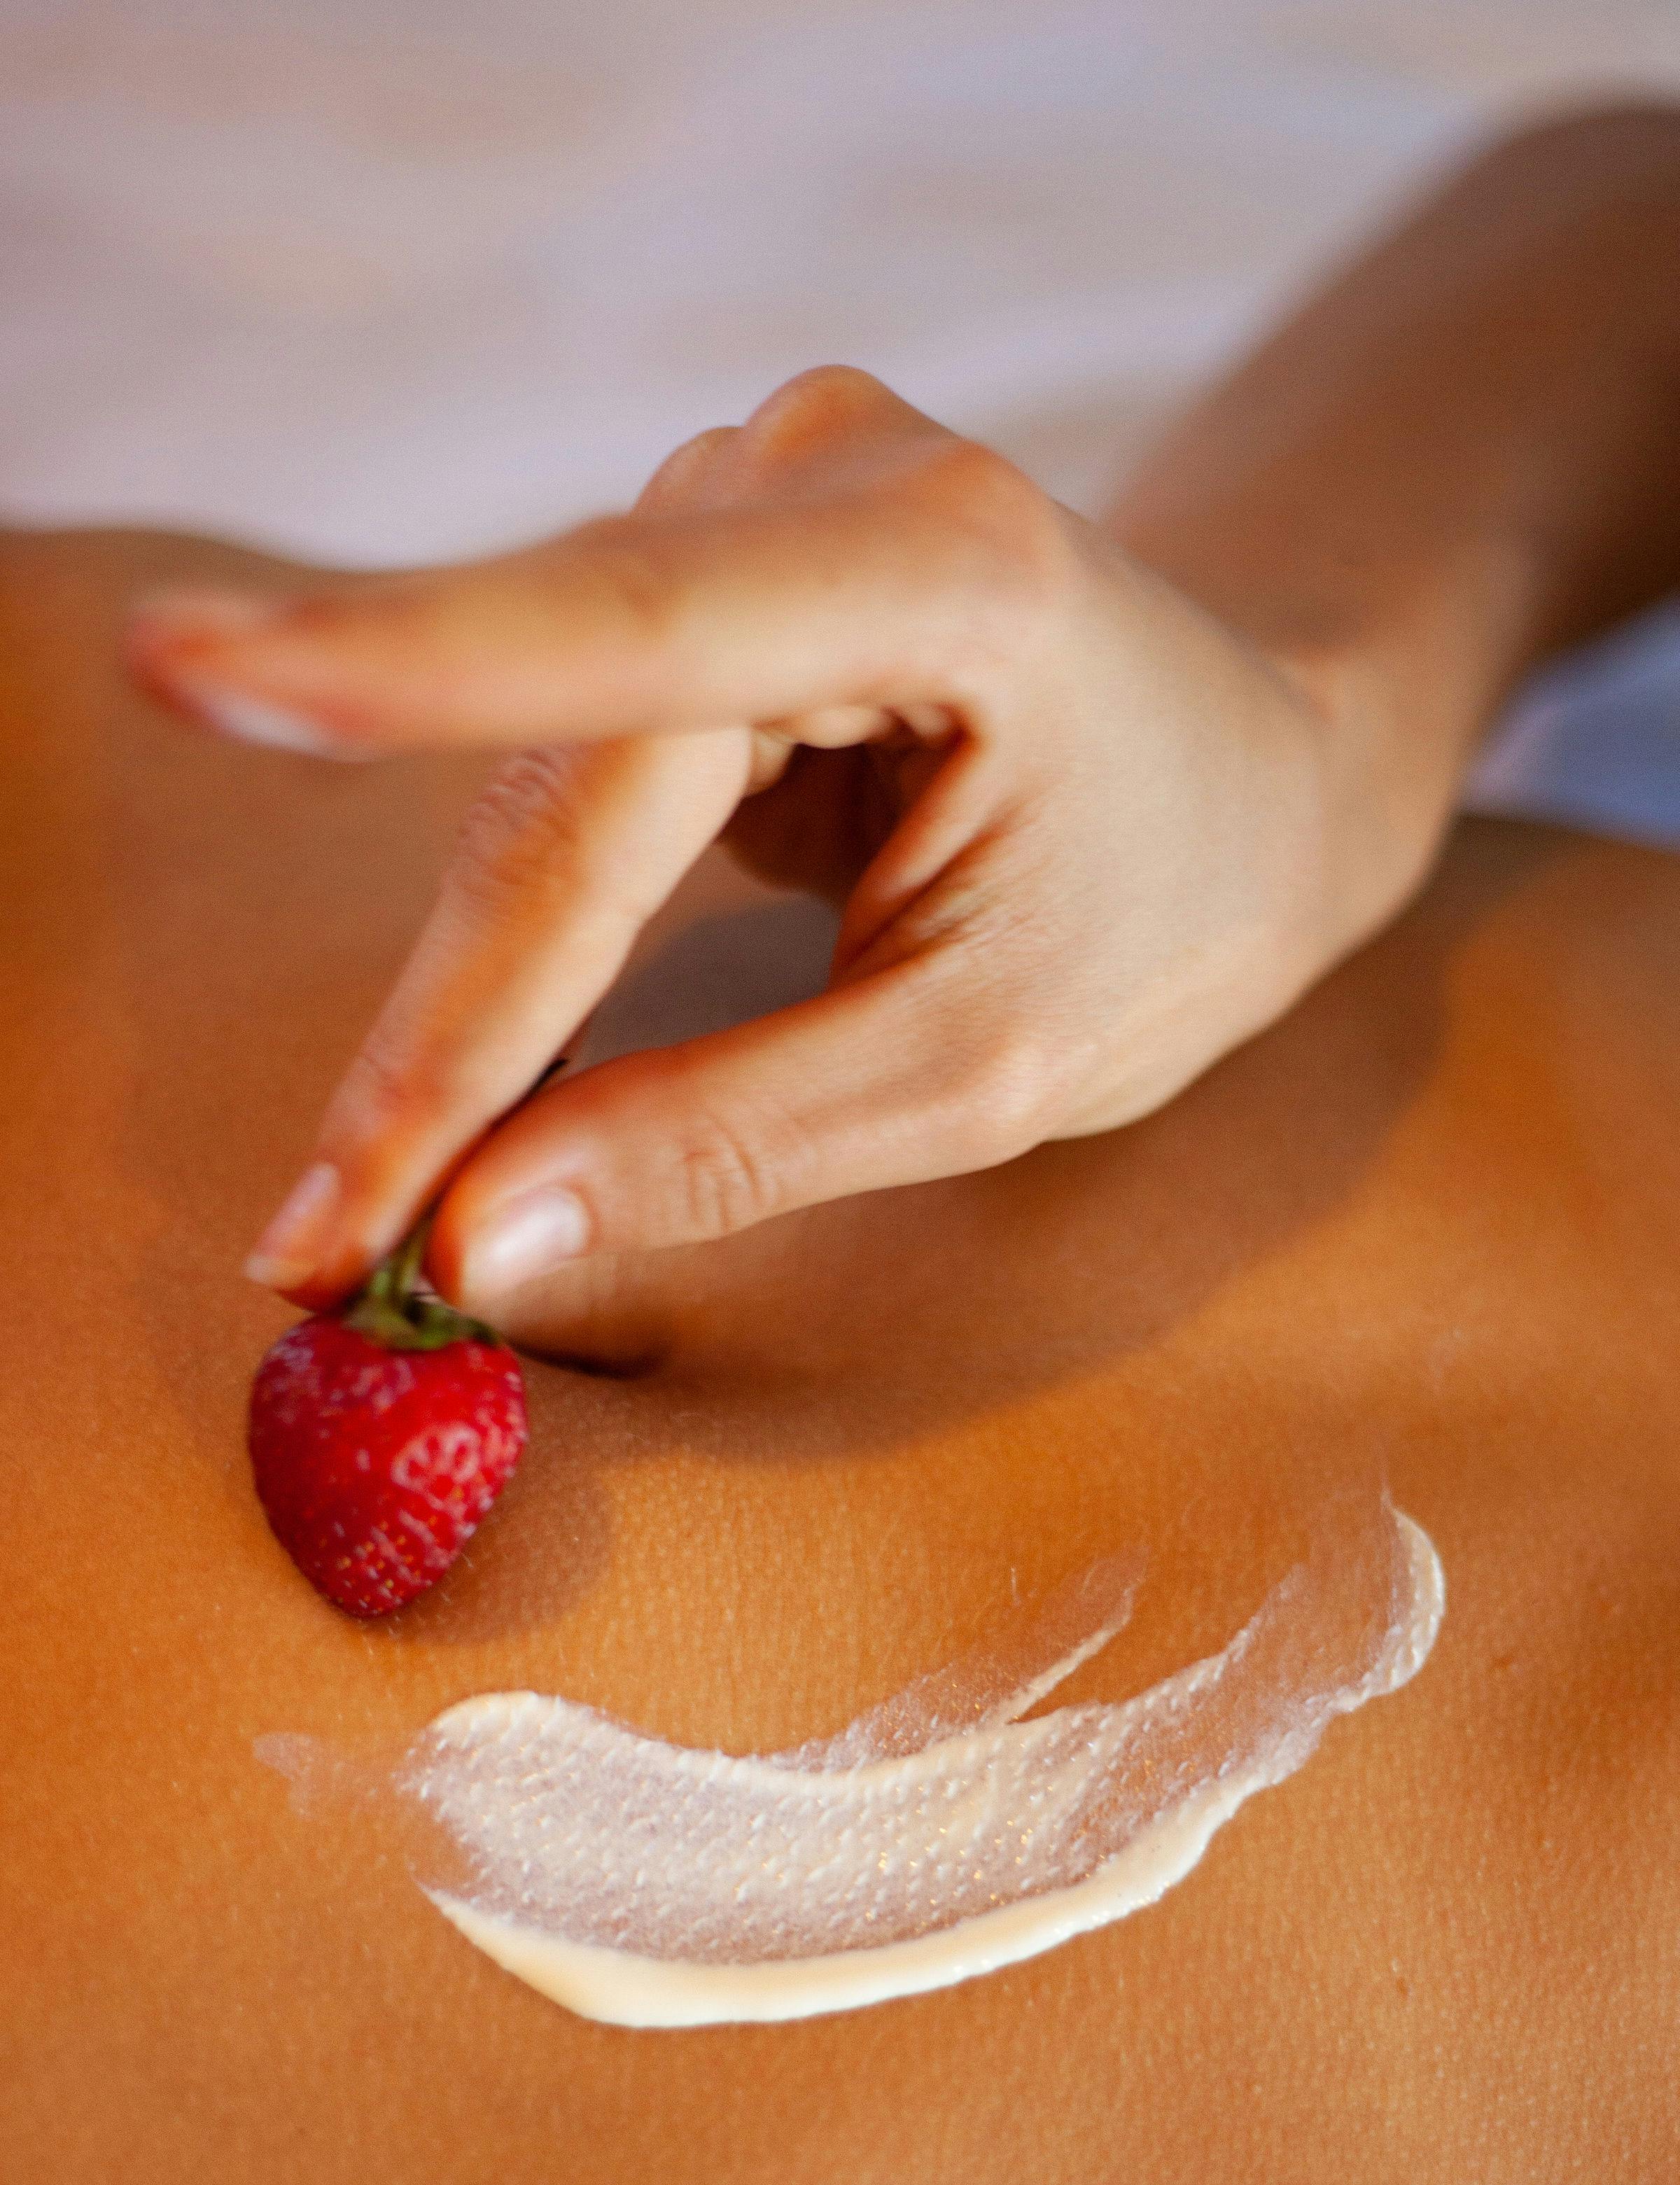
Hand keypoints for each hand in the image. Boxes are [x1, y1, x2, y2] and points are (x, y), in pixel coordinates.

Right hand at [126, 367, 1421, 1345]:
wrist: (1264, 776)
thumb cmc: (1180, 906)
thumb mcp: (990, 1065)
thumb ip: (735, 1137)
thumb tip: (477, 1235)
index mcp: (939, 564)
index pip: (634, 638)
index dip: (405, 667)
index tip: (195, 676)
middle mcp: (812, 484)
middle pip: (556, 774)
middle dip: (443, 1028)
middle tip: (317, 1240)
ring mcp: (741, 515)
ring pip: (530, 789)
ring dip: (458, 1007)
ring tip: (360, 1205)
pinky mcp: (698, 587)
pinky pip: (560, 789)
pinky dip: (516, 954)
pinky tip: (452, 1091)